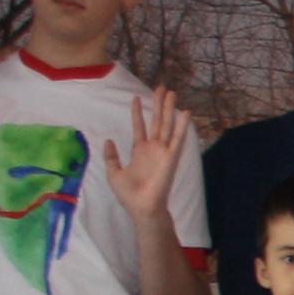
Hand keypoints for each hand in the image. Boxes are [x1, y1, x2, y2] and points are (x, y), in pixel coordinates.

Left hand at [99, 90, 192, 218]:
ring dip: (169, 108)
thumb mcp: (114, 173)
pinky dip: (182, 125)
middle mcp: (153, 148)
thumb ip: (111, 156)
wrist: (141, 207)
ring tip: (171, 92)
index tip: (135, 97)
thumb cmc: (129, 194)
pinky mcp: (171, 157)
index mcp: (139, 151)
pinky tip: (185, 112)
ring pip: (167, 124)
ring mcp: (163, 151)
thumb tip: (108, 140)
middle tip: (161, 87)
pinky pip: (178, 139)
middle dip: (158, 104)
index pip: (139, 126)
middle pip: (156, 121)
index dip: (137, 112)